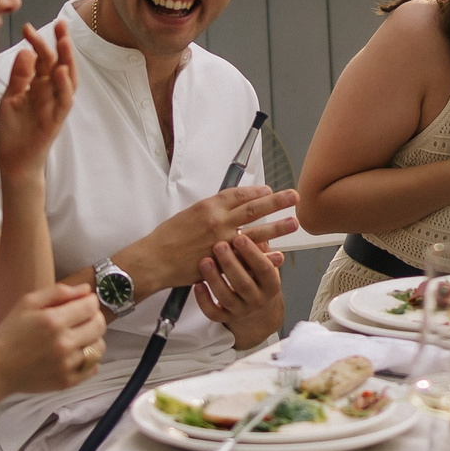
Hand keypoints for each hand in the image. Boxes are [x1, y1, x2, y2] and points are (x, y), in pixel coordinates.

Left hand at [0, 20, 76, 179]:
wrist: (11, 163)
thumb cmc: (12, 133)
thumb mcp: (10, 99)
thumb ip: (18, 78)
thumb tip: (26, 52)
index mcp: (38, 87)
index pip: (42, 60)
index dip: (37, 43)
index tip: (27, 27)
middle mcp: (50, 94)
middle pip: (59, 64)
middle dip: (61, 44)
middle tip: (60, 23)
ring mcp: (55, 107)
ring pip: (68, 80)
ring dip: (68, 61)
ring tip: (64, 41)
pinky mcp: (55, 121)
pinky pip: (64, 102)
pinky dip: (63, 86)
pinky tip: (59, 72)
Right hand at [0, 281, 106, 396]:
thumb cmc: (10, 333)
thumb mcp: (27, 303)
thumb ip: (58, 292)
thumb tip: (86, 290)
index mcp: (53, 321)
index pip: (91, 307)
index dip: (91, 301)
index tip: (85, 302)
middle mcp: (63, 343)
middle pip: (99, 325)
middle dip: (95, 317)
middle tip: (83, 318)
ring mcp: (66, 364)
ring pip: (99, 347)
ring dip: (93, 339)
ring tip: (79, 337)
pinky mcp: (67, 381)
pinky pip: (93, 367)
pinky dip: (89, 359)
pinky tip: (76, 354)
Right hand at [131, 184, 299, 291]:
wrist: (155, 259)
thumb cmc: (168, 237)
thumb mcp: (188, 214)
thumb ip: (210, 210)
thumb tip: (226, 206)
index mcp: (209, 206)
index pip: (239, 194)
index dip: (256, 191)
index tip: (269, 190)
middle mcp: (218, 220)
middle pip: (253, 208)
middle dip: (276, 201)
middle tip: (293, 196)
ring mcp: (222, 241)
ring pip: (256, 232)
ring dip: (277, 227)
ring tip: (293, 223)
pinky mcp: (222, 260)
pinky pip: (248, 257)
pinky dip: (264, 256)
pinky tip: (278, 255)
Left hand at [193, 233, 287, 349]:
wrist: (255, 306)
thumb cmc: (256, 277)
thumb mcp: (263, 263)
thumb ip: (261, 247)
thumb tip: (261, 223)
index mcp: (270, 285)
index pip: (264, 269)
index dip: (252, 253)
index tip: (240, 237)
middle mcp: (257, 299)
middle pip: (243, 283)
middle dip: (230, 263)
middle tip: (219, 245)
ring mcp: (240, 310)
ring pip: (226, 297)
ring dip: (214, 278)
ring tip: (204, 262)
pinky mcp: (224, 317)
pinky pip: (213, 312)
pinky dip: (204, 300)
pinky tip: (197, 285)